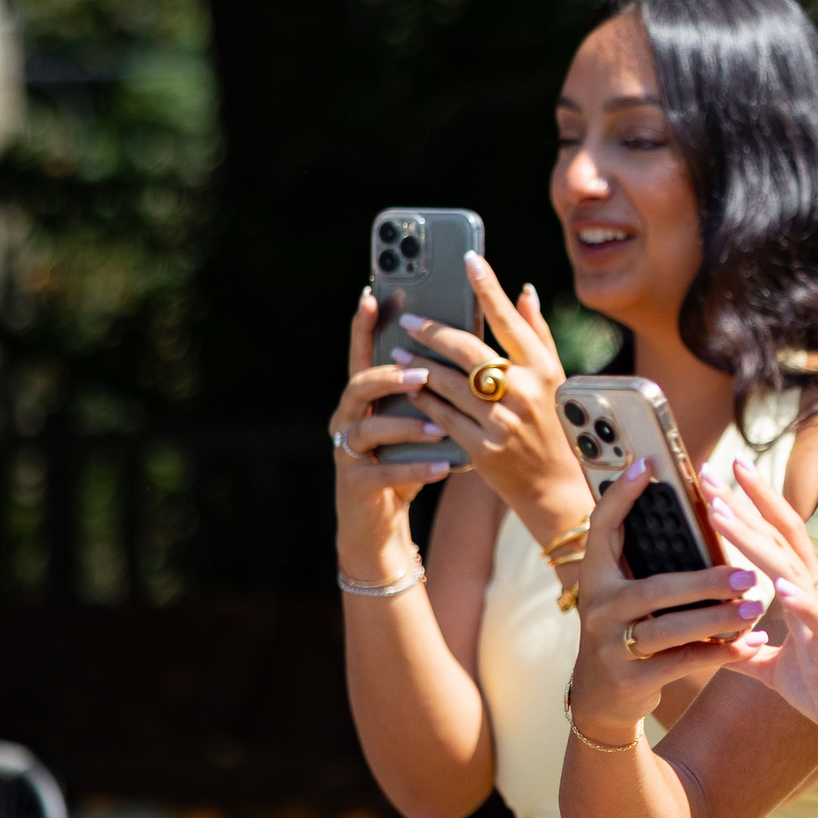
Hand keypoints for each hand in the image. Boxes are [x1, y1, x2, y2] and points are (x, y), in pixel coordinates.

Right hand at [331, 288, 453, 580]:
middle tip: (423, 373)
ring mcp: (347, 451)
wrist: (384, 523)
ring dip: (405, 425)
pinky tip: (443, 466)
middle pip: (359, 386)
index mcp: (367, 398)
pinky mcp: (356, 484)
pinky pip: (384, 473)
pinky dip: (415, 469)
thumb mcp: (423, 419)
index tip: (372, 295)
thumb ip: (435, 386)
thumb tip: (470, 342)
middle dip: (389, 377)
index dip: (363, 325)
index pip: (363, 353)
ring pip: (368, 429)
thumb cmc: (409, 460)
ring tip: (438, 426)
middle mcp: (350, 419)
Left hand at [391, 252, 591, 545]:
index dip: (488, 287)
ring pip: (448, 383)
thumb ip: (537, 334)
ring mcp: (502, 422)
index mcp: (543, 370)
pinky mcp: (482, 448)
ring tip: (399, 354)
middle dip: (433, 331)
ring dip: (419, 366)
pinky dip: (423, 401)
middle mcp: (524, 392)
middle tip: (409, 319)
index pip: (510, 319)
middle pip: (469, 350)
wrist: (557, 488)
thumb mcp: (555, 380)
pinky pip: (442, 417)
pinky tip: (410, 390)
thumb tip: (524, 290)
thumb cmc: (556, 427)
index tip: (468, 259)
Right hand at [565, 456, 773, 741]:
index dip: (621, 496)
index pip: (601, 526)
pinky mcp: (630, 679)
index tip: (649, 466)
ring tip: (756, 608)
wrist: (600, 700)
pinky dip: (721, 653)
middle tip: (747, 575)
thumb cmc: (625, 630)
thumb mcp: (622, 594)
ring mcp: (611, 646)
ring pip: (672, 629)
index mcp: (596, 576)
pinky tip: (752, 645)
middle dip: (704, 582)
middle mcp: (597, 608)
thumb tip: (696, 510)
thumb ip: (645, 560)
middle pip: (655, 589)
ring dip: (719, 619)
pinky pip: (683, 663)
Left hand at [702, 457, 817, 764]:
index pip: (775, 538)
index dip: (750, 505)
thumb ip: (750, 654)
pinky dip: (799, 600)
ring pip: (790, 567)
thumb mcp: (777, 671)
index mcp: (803, 594)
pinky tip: (777, 585)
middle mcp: (816, 595)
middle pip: (781, 536)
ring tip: (723, 514)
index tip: (720, 477)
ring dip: (754, 540)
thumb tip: (722, 648)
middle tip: (713, 471)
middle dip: (747, 502)